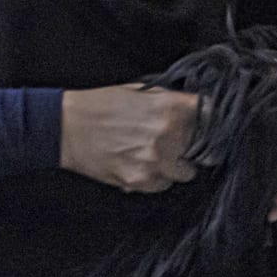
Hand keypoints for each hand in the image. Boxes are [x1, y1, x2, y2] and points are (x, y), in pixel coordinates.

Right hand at [60, 85, 200, 192]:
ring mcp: (155, 161)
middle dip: (191, 145)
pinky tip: (139, 164)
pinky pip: (162, 184)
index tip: (207, 124)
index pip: (211, 116)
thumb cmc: (99, 106)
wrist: (65, 127)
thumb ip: (170, 101)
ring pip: (185, 171)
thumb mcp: (140, 91)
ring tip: (154, 154)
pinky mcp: (140, 180)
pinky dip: (155, 178)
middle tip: (176, 141)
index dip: (209, 121)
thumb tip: (194, 109)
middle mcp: (167, 135)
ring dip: (175, 165)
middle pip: (203, 148)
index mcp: (169, 108)